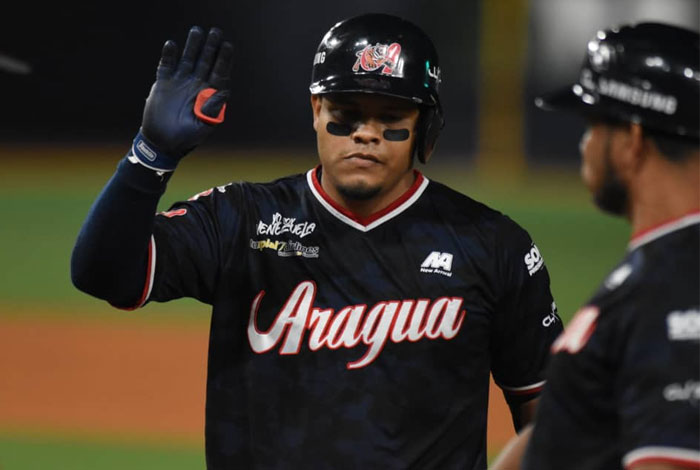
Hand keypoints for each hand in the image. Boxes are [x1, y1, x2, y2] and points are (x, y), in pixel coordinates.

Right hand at [135, 26, 233, 169]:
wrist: (163, 143)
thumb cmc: (187, 138)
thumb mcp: (203, 125)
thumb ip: (213, 109)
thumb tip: (225, 91)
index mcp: (208, 95)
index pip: (219, 72)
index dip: (224, 59)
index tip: (228, 46)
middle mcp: (196, 85)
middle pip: (205, 61)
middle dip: (211, 47)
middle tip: (216, 31)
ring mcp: (180, 82)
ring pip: (188, 59)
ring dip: (192, 45)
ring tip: (197, 30)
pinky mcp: (163, 83)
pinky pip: (166, 65)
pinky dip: (168, 55)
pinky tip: (172, 45)